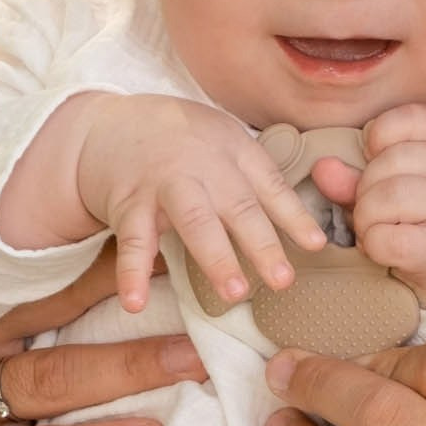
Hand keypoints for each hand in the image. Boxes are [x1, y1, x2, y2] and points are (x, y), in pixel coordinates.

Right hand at [0, 258, 207, 425]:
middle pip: (49, 313)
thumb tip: (140, 255)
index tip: (167, 236)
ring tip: (192, 362)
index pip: (36, 267)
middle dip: (132, 303)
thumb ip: (36, 304)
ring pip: (53, 379)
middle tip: (203, 295)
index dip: (103, 252)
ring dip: (130, 369)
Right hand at [72, 94, 326, 314]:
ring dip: (215, 256)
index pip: (269, 186)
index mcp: (233, 151)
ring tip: (233, 292)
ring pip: (194, 221)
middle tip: (282, 280)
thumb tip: (308, 231)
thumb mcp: (224, 144)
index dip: (294, 216)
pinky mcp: (129, 204)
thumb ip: (259, 181)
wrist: (108, 124)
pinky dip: (132, 272)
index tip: (317, 245)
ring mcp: (165, 184)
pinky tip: (135, 301)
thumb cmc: (180, 141)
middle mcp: (203, 165)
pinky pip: (132, 242)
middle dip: (261, 243)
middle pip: (238, 206)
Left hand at [331, 102, 425, 308]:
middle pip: (394, 159)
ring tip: (372, 229)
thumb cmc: (415, 223)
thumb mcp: (386, 190)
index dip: (381, 135)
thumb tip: (322, 167)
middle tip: (370, 208)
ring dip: (366, 217)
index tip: (372, 161)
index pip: (414, 117)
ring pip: (390, 195)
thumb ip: (354, 176)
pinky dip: (373, 244)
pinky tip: (380, 249)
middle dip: (366, 186)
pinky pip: (388, 237)